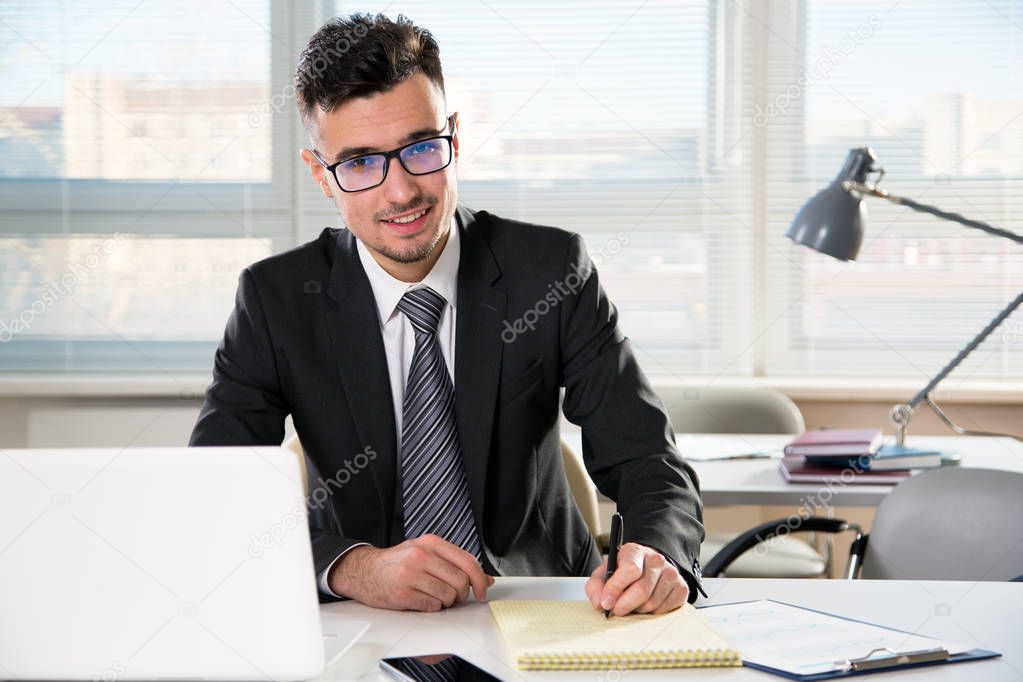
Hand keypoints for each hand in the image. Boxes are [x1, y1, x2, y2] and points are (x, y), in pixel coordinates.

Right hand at [328, 534, 494, 611]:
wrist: (364, 571)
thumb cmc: (397, 563)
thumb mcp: (426, 553)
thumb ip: (455, 562)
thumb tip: (485, 579)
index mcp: (430, 543)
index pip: (467, 561)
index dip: (479, 579)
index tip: (483, 590)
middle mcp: (421, 556)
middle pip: (460, 581)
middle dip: (462, 594)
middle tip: (456, 596)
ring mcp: (411, 575)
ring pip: (448, 596)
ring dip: (446, 602)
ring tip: (435, 596)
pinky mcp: (402, 594)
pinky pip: (432, 606)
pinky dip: (432, 607)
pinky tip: (423, 600)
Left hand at [584, 543, 687, 615]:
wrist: (647, 567)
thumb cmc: (623, 571)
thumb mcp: (605, 573)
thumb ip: (596, 586)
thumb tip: (599, 603)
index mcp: (635, 551)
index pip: (630, 570)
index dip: (616, 589)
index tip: (606, 602)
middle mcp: (656, 560)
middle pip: (642, 590)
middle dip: (625, 605)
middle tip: (616, 610)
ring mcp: (671, 573)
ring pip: (652, 603)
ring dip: (637, 610)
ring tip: (631, 604)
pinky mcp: (681, 588)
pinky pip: (664, 610)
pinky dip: (651, 613)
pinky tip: (645, 605)